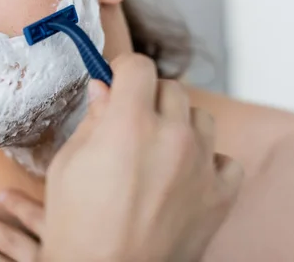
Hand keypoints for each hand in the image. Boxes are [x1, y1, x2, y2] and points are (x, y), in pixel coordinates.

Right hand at [40, 54, 243, 261]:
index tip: (120, 78)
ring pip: (200, 118)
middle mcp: (172, 138)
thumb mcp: (68, 164)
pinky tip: (186, 174)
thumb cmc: (77, 225)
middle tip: (132, 119)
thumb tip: (103, 89)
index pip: (140, 67)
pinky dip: (208, 160)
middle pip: (171, 89)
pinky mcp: (220, 196)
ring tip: (159, 148)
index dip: (125, 69)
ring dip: (179, 124)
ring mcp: (201, 167)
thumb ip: (92, 119)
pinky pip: (225, 159)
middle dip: (148, 97)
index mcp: (129, 125)